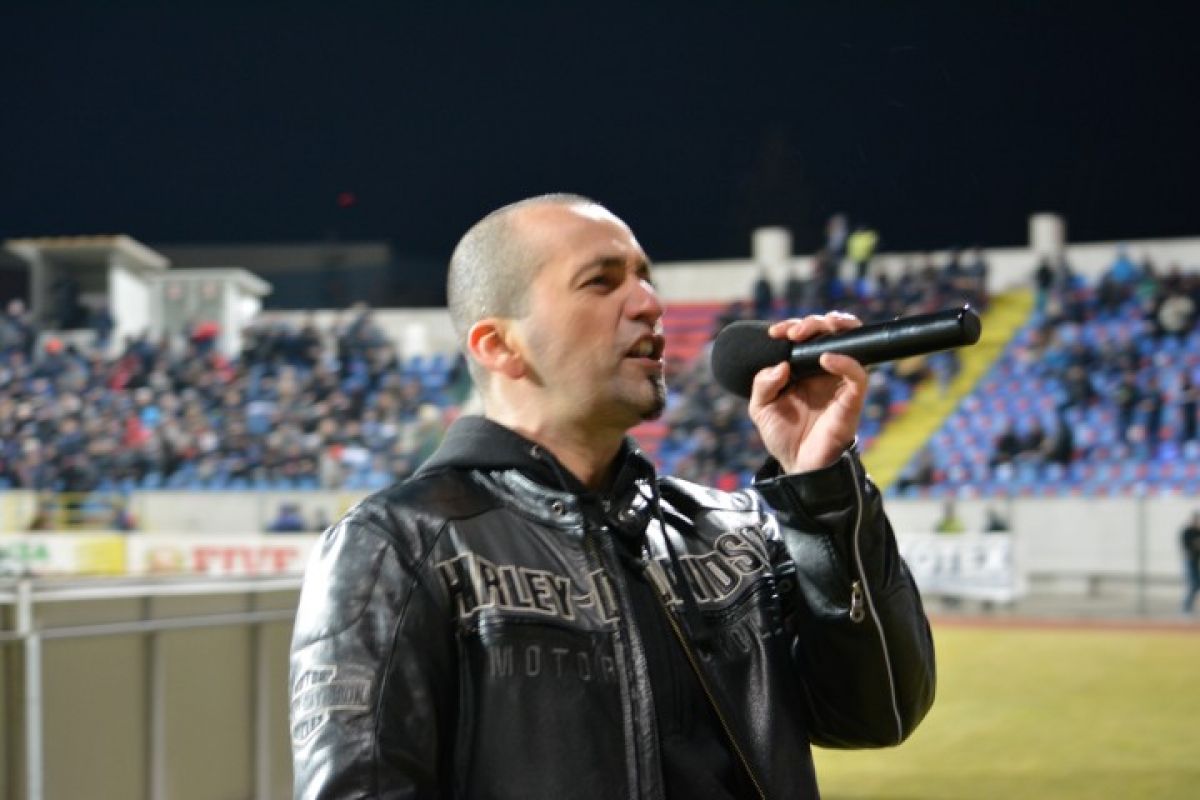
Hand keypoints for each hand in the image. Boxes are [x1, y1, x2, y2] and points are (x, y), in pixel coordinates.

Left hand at [747, 313, 868, 473]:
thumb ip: (762, 384)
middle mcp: (824, 371)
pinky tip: (825, 358)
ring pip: (851, 343)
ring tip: (814, 330)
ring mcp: (839, 383)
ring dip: (836, 327)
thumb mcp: (761, 408)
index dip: (793, 326)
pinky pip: (858, 375)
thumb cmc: (783, 437)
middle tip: (795, 332)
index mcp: (803, 369)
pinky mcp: (852, 400)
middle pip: (831, 331)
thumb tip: (781, 365)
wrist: (798, 467)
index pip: (806, 336)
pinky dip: (846, 361)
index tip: (775, 333)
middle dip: (814, 322)